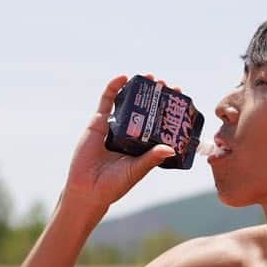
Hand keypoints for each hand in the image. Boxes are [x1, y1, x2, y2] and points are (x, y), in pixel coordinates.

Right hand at [61, 74, 176, 210]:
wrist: (87, 190)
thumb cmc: (114, 185)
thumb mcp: (136, 170)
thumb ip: (151, 159)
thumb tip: (171, 149)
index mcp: (143, 143)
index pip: (159, 121)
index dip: (168, 108)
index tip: (179, 96)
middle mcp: (130, 132)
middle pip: (145, 108)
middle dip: (155, 94)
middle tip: (165, 83)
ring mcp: (114, 125)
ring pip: (128, 101)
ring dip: (138, 87)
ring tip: (149, 76)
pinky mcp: (98, 122)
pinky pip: (106, 101)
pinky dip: (113, 87)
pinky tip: (123, 77)